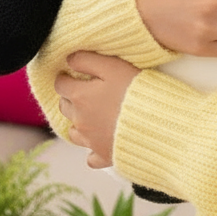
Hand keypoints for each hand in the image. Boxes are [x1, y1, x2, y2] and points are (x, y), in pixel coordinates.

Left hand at [55, 51, 138, 168]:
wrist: (155, 122)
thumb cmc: (136, 91)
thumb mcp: (113, 66)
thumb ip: (87, 60)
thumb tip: (69, 59)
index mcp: (80, 97)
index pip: (60, 85)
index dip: (64, 77)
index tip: (70, 74)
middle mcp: (80, 120)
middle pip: (64, 107)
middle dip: (70, 98)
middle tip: (84, 91)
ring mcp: (91, 140)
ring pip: (74, 132)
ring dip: (79, 122)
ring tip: (92, 115)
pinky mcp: (104, 155)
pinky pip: (91, 156)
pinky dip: (93, 149)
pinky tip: (101, 141)